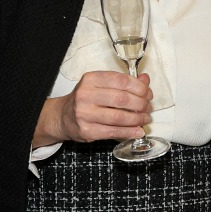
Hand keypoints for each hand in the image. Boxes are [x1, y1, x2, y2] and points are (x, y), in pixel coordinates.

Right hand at [34, 70, 151, 145]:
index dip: (140, 88)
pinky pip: (113, 132)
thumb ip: (123, 82)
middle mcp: (86, 95)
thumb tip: (145, 80)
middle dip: (140, 104)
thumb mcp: (101, 85)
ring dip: (137, 119)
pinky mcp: (87, 131)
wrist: (63, 116)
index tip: (147, 93)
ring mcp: (85, 114)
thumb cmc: (86, 99)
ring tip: (145, 119)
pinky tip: (138, 131)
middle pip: (122, 99)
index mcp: (91, 79)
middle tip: (147, 107)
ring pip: (119, 117)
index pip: (122, 81)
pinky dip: (129, 132)